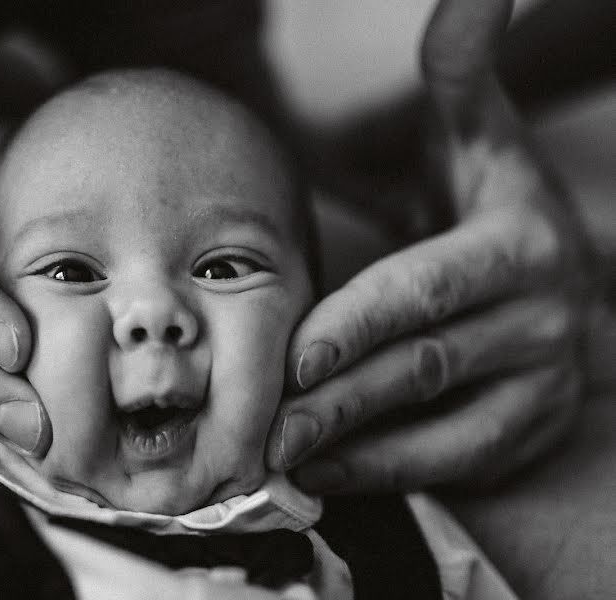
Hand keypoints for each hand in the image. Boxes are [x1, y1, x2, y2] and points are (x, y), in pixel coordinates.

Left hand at [267, 0, 588, 491]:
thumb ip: (462, 78)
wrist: (556, 293)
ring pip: (435, 429)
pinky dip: (380, 471)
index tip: (297, 353)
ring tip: (278, 454)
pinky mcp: (520, 434)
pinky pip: (446, 465)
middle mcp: (541, 322)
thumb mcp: (482, 143)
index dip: (361, 323)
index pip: (429, 291)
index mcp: (520, 246)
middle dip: (338, 396)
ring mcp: (538, 389)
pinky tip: (320, 472)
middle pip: (422, 366)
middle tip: (263, 422)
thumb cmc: (491, 213)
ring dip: (351, 445)